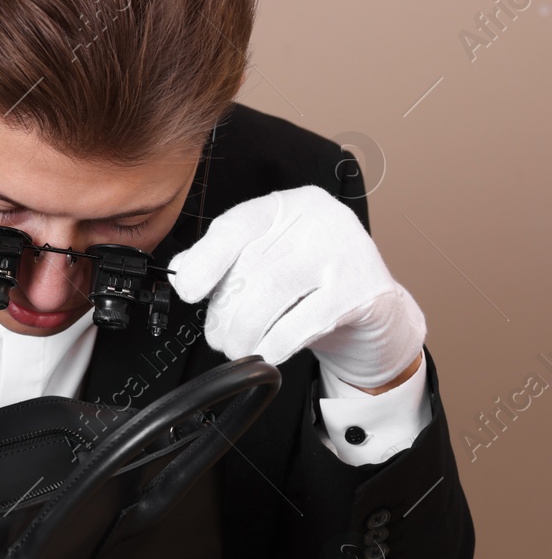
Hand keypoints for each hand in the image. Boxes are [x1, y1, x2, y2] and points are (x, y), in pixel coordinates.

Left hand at [166, 185, 425, 389]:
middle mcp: (319, 220)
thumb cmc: (313, 284)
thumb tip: (183, 273)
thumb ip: (225, 260)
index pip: (235, 225)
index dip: (205, 261)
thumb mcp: (269, 261)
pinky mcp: (363, 291)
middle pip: (251, 266)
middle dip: (225, 311)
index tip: (189, 291)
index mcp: (288, 206)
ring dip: (245, 330)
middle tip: (218, 336)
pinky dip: (276, 342)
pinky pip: (304, 321)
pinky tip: (267, 352)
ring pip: (273, 293)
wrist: (375, 312)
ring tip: (237, 346)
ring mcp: (345, 253)